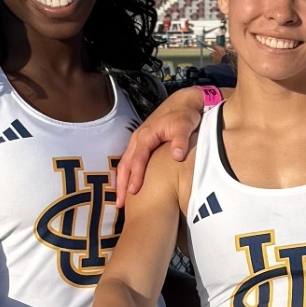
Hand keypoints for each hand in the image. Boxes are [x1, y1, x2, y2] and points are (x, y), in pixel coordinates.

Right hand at [112, 89, 202, 205]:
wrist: (183, 102)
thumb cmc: (184, 115)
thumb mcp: (184, 125)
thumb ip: (180, 140)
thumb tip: (176, 155)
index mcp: (146, 136)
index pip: (138, 159)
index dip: (135, 176)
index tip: (134, 192)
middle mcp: (138, 139)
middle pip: (125, 164)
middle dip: (122, 184)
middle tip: (120, 204)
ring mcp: (138, 142)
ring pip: (125, 164)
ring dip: (121, 182)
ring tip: (121, 201)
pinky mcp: (142, 145)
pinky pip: (130, 162)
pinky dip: (127, 175)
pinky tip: (128, 187)